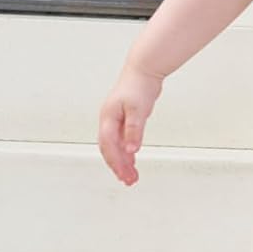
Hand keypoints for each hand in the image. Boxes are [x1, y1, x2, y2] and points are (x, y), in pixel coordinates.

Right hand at [98, 64, 163, 185]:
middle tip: (129, 181)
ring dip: (122, 162)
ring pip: (115, 147)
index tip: (124, 175)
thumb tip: (131, 150)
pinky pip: (122, 141)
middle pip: (109, 149)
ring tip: (131, 177)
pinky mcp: (123, 120)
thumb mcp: (139, 109)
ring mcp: (115, 121)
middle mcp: (108, 121)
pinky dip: (127, 153)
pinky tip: (132, 162)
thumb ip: (134, 130)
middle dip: (118, 166)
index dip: (116, 162)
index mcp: (108, 118)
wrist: (143, 70)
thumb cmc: (139, 86)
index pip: (109, 145)